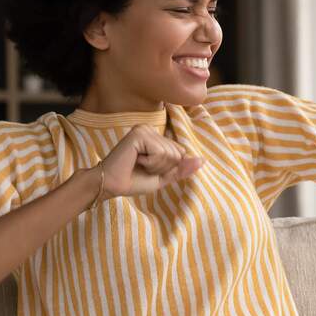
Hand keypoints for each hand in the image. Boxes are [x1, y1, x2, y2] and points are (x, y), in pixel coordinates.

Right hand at [83, 124, 203, 201]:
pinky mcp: (139, 134)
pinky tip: (136, 160)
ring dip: (156, 166)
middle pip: (177, 153)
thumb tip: (203, 161)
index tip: (149, 169)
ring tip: (138, 164)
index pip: (180, 152)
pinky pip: (160, 152)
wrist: (112, 186)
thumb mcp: (163, 176)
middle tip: (142, 167)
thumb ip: (182, 168)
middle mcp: (150, 129)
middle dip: (163, 167)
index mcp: (156, 136)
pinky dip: (150, 163)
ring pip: (170, 153)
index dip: (169, 168)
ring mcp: (144, 129)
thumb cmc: (134, 181)